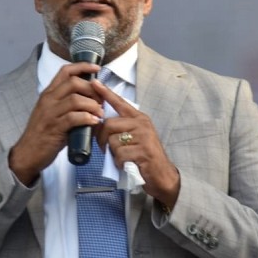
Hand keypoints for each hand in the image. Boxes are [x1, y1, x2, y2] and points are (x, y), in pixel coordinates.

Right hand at [9, 62, 104, 185]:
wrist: (27, 153)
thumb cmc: (42, 133)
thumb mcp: (51, 112)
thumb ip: (66, 103)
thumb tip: (90, 97)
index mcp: (48, 93)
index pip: (65, 71)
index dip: (82, 66)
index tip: (96, 68)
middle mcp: (48, 100)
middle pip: (74, 83)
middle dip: (92, 89)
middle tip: (101, 100)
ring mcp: (50, 114)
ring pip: (76, 99)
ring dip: (92, 105)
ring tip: (99, 113)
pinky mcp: (54, 128)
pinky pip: (74, 118)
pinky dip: (87, 118)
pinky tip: (94, 122)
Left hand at [92, 78, 179, 209]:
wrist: (162, 175)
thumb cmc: (144, 156)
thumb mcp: (135, 137)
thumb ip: (121, 128)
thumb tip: (100, 123)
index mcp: (139, 118)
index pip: (120, 102)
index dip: (106, 93)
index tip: (95, 83)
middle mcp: (142, 124)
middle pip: (109, 124)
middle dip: (101, 138)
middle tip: (104, 148)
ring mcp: (144, 137)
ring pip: (113, 140)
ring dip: (113, 153)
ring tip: (122, 157)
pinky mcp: (143, 151)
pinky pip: (120, 154)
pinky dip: (119, 162)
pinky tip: (127, 164)